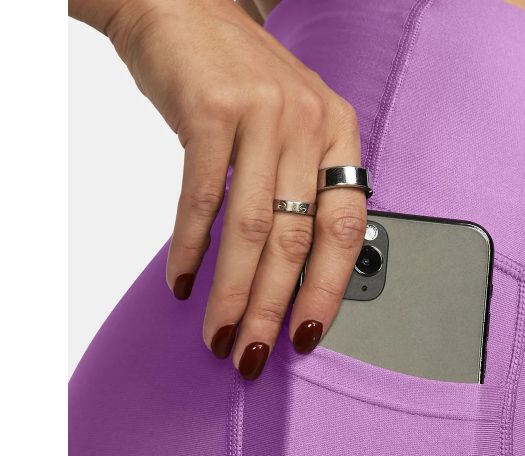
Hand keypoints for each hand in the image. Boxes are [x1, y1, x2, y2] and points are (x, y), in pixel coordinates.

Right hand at [73, 0, 366, 377]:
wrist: (179, 8)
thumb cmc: (236, 79)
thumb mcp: (289, 128)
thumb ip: (298, 188)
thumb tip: (294, 273)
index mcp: (337, 134)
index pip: (344, 230)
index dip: (326, 290)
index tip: (305, 335)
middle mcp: (308, 124)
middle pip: (297, 240)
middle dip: (274, 308)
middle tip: (253, 352)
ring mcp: (262, 115)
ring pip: (253, 229)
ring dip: (233, 292)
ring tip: (219, 333)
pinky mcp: (211, 110)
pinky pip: (203, 198)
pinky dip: (191, 247)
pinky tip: (184, 282)